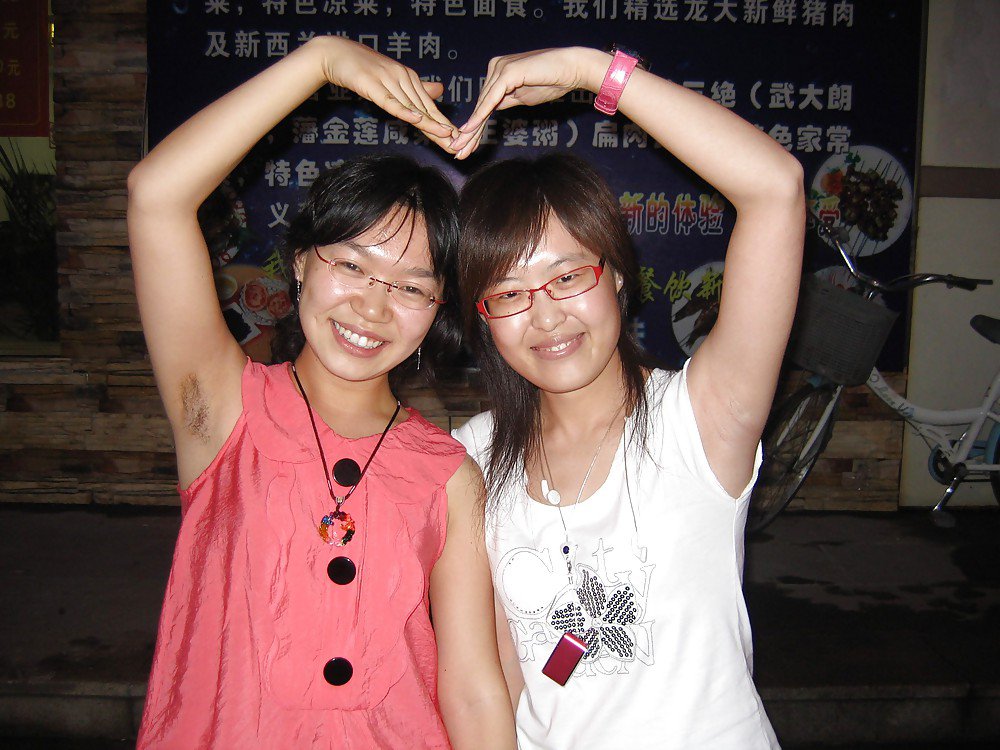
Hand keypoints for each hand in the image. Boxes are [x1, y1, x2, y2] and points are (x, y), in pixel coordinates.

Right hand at [319, 37, 457, 150]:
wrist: (336, 54)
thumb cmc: (363, 69)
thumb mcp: (392, 78)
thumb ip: (414, 87)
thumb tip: (438, 90)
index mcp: (409, 78)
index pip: (429, 106)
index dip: (443, 123)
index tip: (458, 139)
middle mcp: (403, 79)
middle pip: (425, 109)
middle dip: (442, 128)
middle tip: (458, 145)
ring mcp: (389, 81)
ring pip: (413, 107)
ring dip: (430, 124)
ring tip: (446, 138)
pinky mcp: (373, 86)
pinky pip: (391, 102)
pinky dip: (405, 111)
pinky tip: (418, 120)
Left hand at [450, 47, 606, 158]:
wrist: (572, 68)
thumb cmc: (552, 81)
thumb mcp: (523, 97)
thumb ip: (506, 101)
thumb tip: (493, 109)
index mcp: (498, 73)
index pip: (484, 105)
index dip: (475, 128)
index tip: (466, 147)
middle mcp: (495, 67)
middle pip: (480, 105)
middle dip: (469, 132)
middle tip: (457, 152)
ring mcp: (500, 68)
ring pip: (482, 104)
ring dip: (471, 128)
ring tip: (460, 147)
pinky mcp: (508, 71)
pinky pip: (491, 98)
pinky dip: (480, 114)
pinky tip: (470, 129)